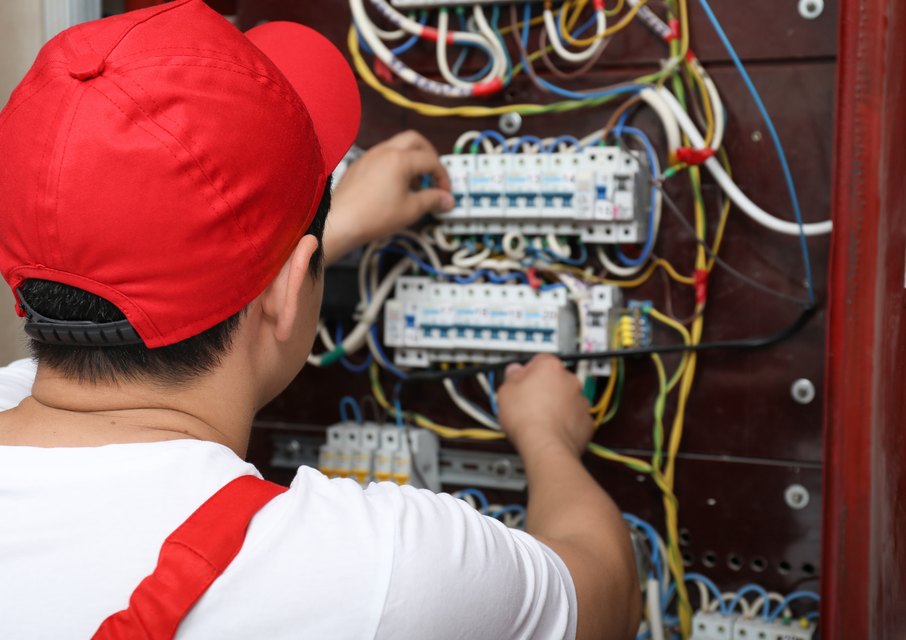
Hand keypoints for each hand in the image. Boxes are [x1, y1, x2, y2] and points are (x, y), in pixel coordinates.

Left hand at [323, 131, 453, 262]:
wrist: (340, 223)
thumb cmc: (371, 216)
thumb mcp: (411, 210)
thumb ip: (433, 200)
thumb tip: (446, 199)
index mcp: (399, 159)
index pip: (431, 160)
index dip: (443, 177)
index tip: (444, 192)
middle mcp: (383, 151)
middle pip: (415, 140)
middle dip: (429, 155)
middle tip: (434, 173)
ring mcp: (369, 156)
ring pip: (397, 146)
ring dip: (411, 160)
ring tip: (414, 184)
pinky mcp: (359, 166)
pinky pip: (382, 156)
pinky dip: (394, 165)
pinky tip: (394, 187)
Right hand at [497, 354, 593, 459]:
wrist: (546, 446)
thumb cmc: (527, 419)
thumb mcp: (506, 392)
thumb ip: (511, 376)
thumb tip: (514, 371)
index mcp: (550, 368)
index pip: (540, 360)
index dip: (528, 371)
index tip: (521, 381)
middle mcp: (570, 381)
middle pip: (555, 379)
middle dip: (543, 388)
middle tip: (528, 401)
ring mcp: (581, 401)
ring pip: (566, 398)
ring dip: (556, 404)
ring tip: (539, 418)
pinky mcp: (586, 421)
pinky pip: (575, 416)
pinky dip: (566, 421)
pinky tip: (551, 428)